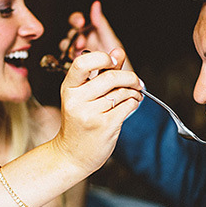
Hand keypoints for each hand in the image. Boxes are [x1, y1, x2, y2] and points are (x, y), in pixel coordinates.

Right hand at [52, 47, 141, 172]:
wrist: (72, 155)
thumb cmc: (79, 123)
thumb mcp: (84, 95)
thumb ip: (103, 72)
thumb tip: (118, 51)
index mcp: (68, 88)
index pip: (82, 63)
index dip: (102, 58)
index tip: (114, 61)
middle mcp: (76, 100)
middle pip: (110, 77)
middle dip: (129, 77)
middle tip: (136, 81)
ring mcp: (90, 114)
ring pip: (121, 92)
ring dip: (134, 92)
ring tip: (134, 95)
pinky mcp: (104, 125)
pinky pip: (127, 106)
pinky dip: (134, 103)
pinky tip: (131, 104)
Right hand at [61, 1, 132, 70]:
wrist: (121, 86)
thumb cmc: (118, 63)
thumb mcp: (110, 41)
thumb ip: (101, 24)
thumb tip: (95, 5)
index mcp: (90, 34)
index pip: (77, 22)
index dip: (76, 20)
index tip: (80, 22)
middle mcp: (82, 43)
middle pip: (70, 34)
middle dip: (74, 36)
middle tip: (81, 43)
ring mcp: (78, 57)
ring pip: (66, 47)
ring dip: (71, 48)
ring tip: (80, 52)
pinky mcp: (75, 71)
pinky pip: (68, 62)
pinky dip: (71, 60)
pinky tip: (78, 62)